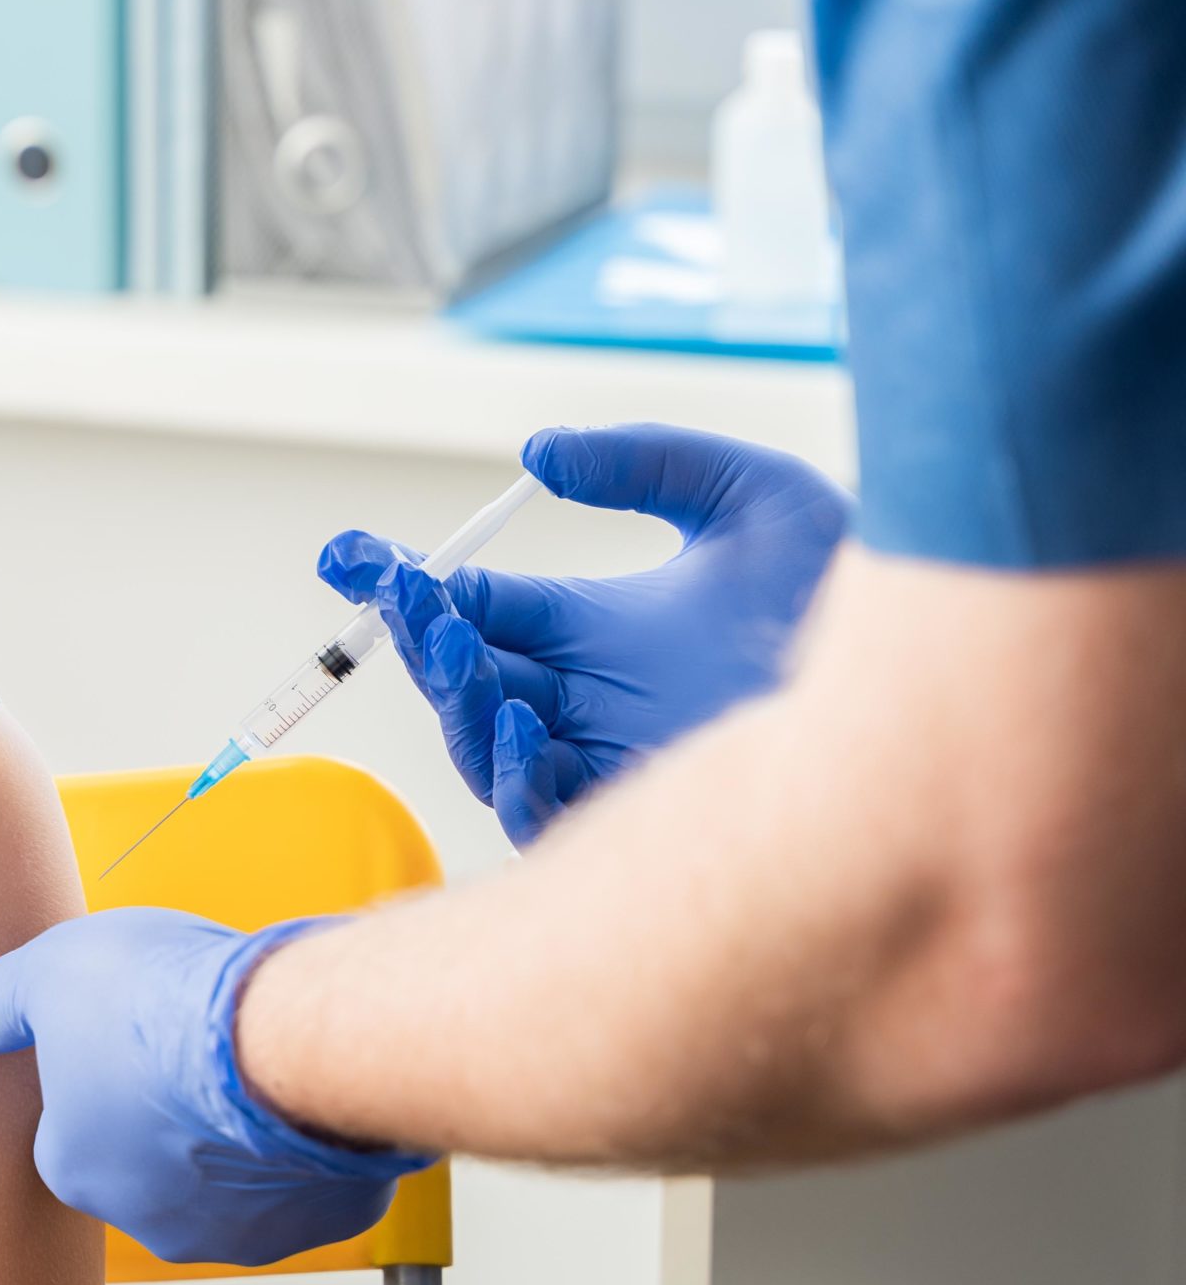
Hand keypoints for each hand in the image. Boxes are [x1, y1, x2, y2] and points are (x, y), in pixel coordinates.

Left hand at [0, 909, 428, 1266]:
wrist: (275, 1034)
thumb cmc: (155, 1005)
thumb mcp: (46, 972)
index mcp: (73, 1170)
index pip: (69, 1125)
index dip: (98, 1069)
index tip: (128, 1028)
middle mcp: (152, 1223)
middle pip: (150, 1158)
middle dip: (167, 1109)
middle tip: (190, 1040)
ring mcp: (242, 1231)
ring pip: (232, 1177)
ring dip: (235, 1130)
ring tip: (249, 1058)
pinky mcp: (318, 1221)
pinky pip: (307, 1180)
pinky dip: (304, 1141)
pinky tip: (300, 1089)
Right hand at [320, 424, 850, 844]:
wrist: (935, 689)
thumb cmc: (857, 602)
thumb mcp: (753, 498)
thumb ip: (646, 462)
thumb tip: (538, 457)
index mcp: (593, 629)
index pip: (471, 606)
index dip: (402, 582)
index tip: (349, 554)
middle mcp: (586, 700)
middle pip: (459, 675)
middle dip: (417, 635)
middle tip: (407, 596)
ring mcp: (604, 764)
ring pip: (481, 742)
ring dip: (452, 697)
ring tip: (453, 645)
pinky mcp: (636, 827)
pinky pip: (538, 811)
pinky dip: (511, 769)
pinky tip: (519, 719)